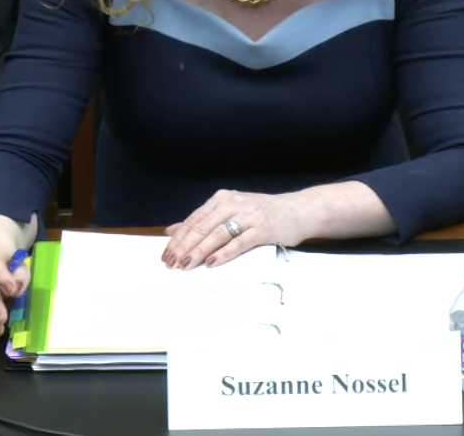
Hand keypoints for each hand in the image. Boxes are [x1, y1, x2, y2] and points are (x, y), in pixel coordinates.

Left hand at [161, 190, 312, 269]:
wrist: (297, 210)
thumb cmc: (262, 214)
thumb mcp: (230, 211)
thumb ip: (203, 220)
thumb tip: (172, 230)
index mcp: (222, 199)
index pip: (194, 219)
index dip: (178, 238)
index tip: (166, 254)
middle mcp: (233, 204)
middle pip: (203, 227)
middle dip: (184, 247)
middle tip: (171, 263)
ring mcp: (249, 215)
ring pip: (218, 234)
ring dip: (200, 251)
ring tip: (187, 265)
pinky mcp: (262, 229)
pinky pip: (239, 242)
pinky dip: (224, 253)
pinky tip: (212, 263)